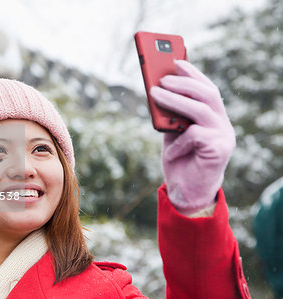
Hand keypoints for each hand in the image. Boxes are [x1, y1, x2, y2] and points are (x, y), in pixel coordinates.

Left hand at [150, 60, 235, 214]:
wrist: (186, 193)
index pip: (206, 89)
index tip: (176, 61)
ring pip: (201, 109)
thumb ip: (171, 115)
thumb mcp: (172, 133)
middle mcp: (222, 124)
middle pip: (207, 94)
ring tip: (154, 93)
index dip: (192, 74)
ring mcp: (224, 137)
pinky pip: (194, 135)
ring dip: (175, 99)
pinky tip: (170, 152)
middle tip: (161, 78)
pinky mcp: (219, 150)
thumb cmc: (179, 160)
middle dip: (183, 82)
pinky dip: (178, 142)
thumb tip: (157, 91)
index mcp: (213, 117)